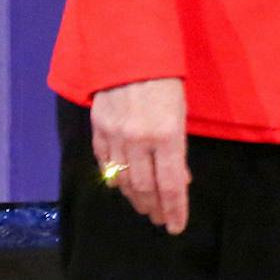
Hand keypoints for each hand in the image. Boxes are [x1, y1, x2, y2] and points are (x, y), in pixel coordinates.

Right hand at [89, 77, 188, 233]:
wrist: (129, 52)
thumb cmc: (166, 77)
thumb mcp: (181, 110)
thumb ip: (177, 146)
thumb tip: (179, 178)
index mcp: (166, 134)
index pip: (171, 183)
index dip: (174, 208)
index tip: (176, 226)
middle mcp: (138, 140)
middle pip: (144, 187)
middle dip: (154, 206)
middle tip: (160, 219)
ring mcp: (115, 137)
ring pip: (122, 180)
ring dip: (134, 198)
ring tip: (145, 208)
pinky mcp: (98, 131)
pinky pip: (105, 164)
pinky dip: (114, 179)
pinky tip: (121, 187)